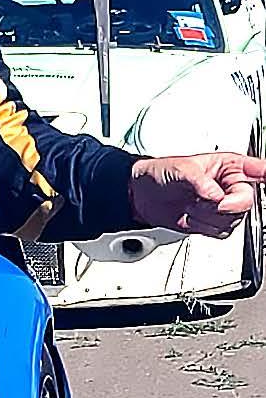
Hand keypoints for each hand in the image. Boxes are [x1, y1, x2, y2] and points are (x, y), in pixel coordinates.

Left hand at [129, 152, 265, 237]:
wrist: (143, 195)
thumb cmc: (162, 173)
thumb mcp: (180, 169)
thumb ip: (200, 182)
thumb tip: (216, 196)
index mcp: (229, 166)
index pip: (257, 170)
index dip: (263, 175)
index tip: (264, 176)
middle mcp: (231, 186)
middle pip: (246, 202)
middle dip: (221, 205)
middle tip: (202, 199)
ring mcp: (225, 206)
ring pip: (232, 220)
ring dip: (207, 216)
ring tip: (191, 204)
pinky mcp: (216, 223)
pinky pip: (221, 232)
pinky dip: (203, 226)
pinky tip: (192, 215)